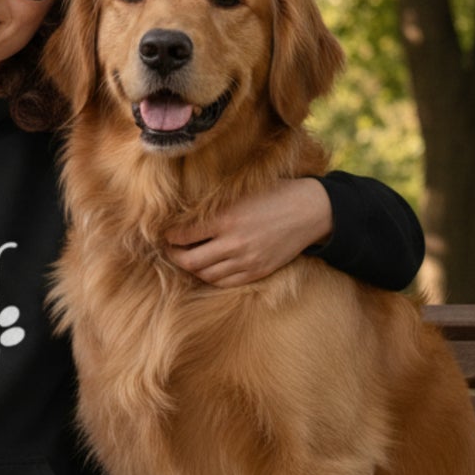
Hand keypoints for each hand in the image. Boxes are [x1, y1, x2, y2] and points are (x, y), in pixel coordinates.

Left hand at [164, 178, 331, 287]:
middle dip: (174, 256)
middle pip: (189, 260)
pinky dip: (210, 277)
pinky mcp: (257, 271)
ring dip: (191, 268)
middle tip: (170, 250)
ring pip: (205, 274)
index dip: (169, 236)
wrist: (309, 210)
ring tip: (187, 258)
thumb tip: (180, 214)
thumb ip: (212, 205)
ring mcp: (246, 260)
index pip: (182, 234)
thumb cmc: (272, 194)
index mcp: (225, 218)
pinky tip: (207, 268)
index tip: (165, 233)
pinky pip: (224, 282)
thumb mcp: (239, 192)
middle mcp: (233, 242)